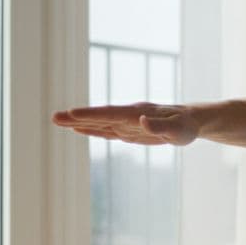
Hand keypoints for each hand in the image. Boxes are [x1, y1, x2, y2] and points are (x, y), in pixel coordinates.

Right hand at [51, 101, 199, 146]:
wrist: (190, 121)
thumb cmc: (186, 127)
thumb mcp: (177, 131)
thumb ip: (160, 127)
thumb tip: (141, 121)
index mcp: (138, 113)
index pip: (111, 114)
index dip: (92, 115)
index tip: (72, 114)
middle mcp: (129, 115)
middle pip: (99, 116)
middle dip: (77, 117)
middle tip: (54, 117)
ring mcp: (127, 122)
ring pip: (99, 122)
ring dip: (78, 122)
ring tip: (57, 120)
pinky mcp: (128, 130)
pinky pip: (106, 130)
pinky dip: (91, 129)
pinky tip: (77, 128)